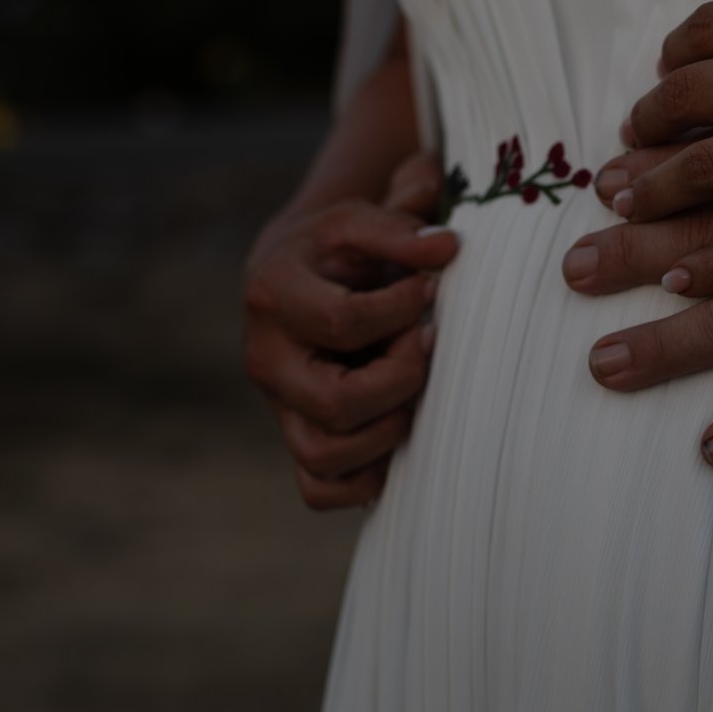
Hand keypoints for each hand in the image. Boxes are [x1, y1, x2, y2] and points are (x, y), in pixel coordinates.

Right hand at [243, 151, 458, 508]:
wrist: (302, 278)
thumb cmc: (341, 251)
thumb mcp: (361, 222)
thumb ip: (401, 226)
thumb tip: (445, 248)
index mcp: (273, 297)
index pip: (345, 322)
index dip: (402, 310)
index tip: (428, 288)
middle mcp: (266, 361)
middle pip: (335, 403)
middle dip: (400, 378)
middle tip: (424, 343)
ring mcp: (279, 407)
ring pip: (322, 457)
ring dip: (386, 434)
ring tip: (412, 391)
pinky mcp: (297, 438)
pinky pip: (320, 489)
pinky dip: (362, 480)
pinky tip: (396, 438)